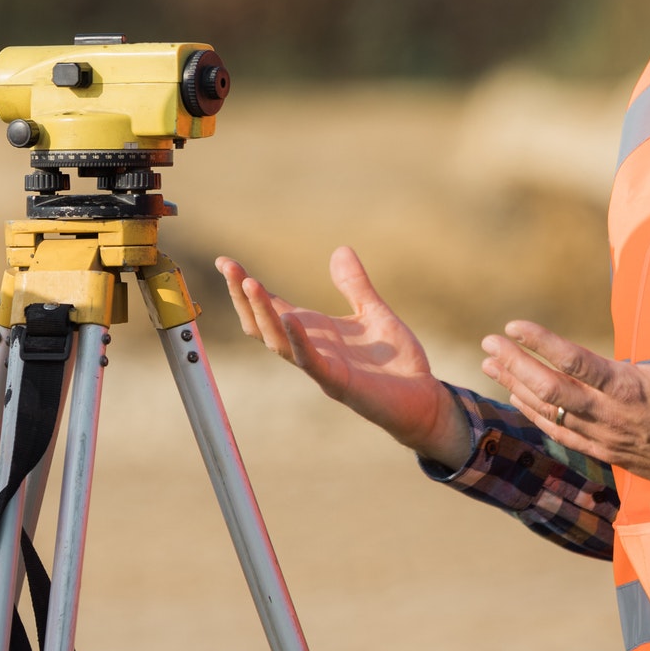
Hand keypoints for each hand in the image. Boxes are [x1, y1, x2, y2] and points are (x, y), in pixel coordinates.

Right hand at [215, 247, 470, 467]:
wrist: (424, 400)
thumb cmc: (397, 364)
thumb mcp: (374, 313)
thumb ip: (355, 286)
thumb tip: (340, 250)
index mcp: (315, 332)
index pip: (271, 308)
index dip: (246, 286)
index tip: (225, 262)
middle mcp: (310, 350)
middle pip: (263, 325)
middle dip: (243, 297)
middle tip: (229, 267)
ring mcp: (322, 368)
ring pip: (278, 342)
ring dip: (263, 314)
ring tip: (250, 284)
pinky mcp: (340, 383)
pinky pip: (312, 362)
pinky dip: (299, 340)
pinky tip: (290, 317)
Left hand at [479, 288, 649, 495]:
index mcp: (629, 387)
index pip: (574, 362)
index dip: (541, 343)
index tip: (513, 326)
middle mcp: (610, 414)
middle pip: (549, 388)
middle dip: (514, 364)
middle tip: (487, 342)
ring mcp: (603, 437)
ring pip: (549, 412)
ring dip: (515, 386)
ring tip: (488, 365)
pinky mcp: (604, 453)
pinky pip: (560, 434)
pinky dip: (534, 415)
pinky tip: (516, 398)